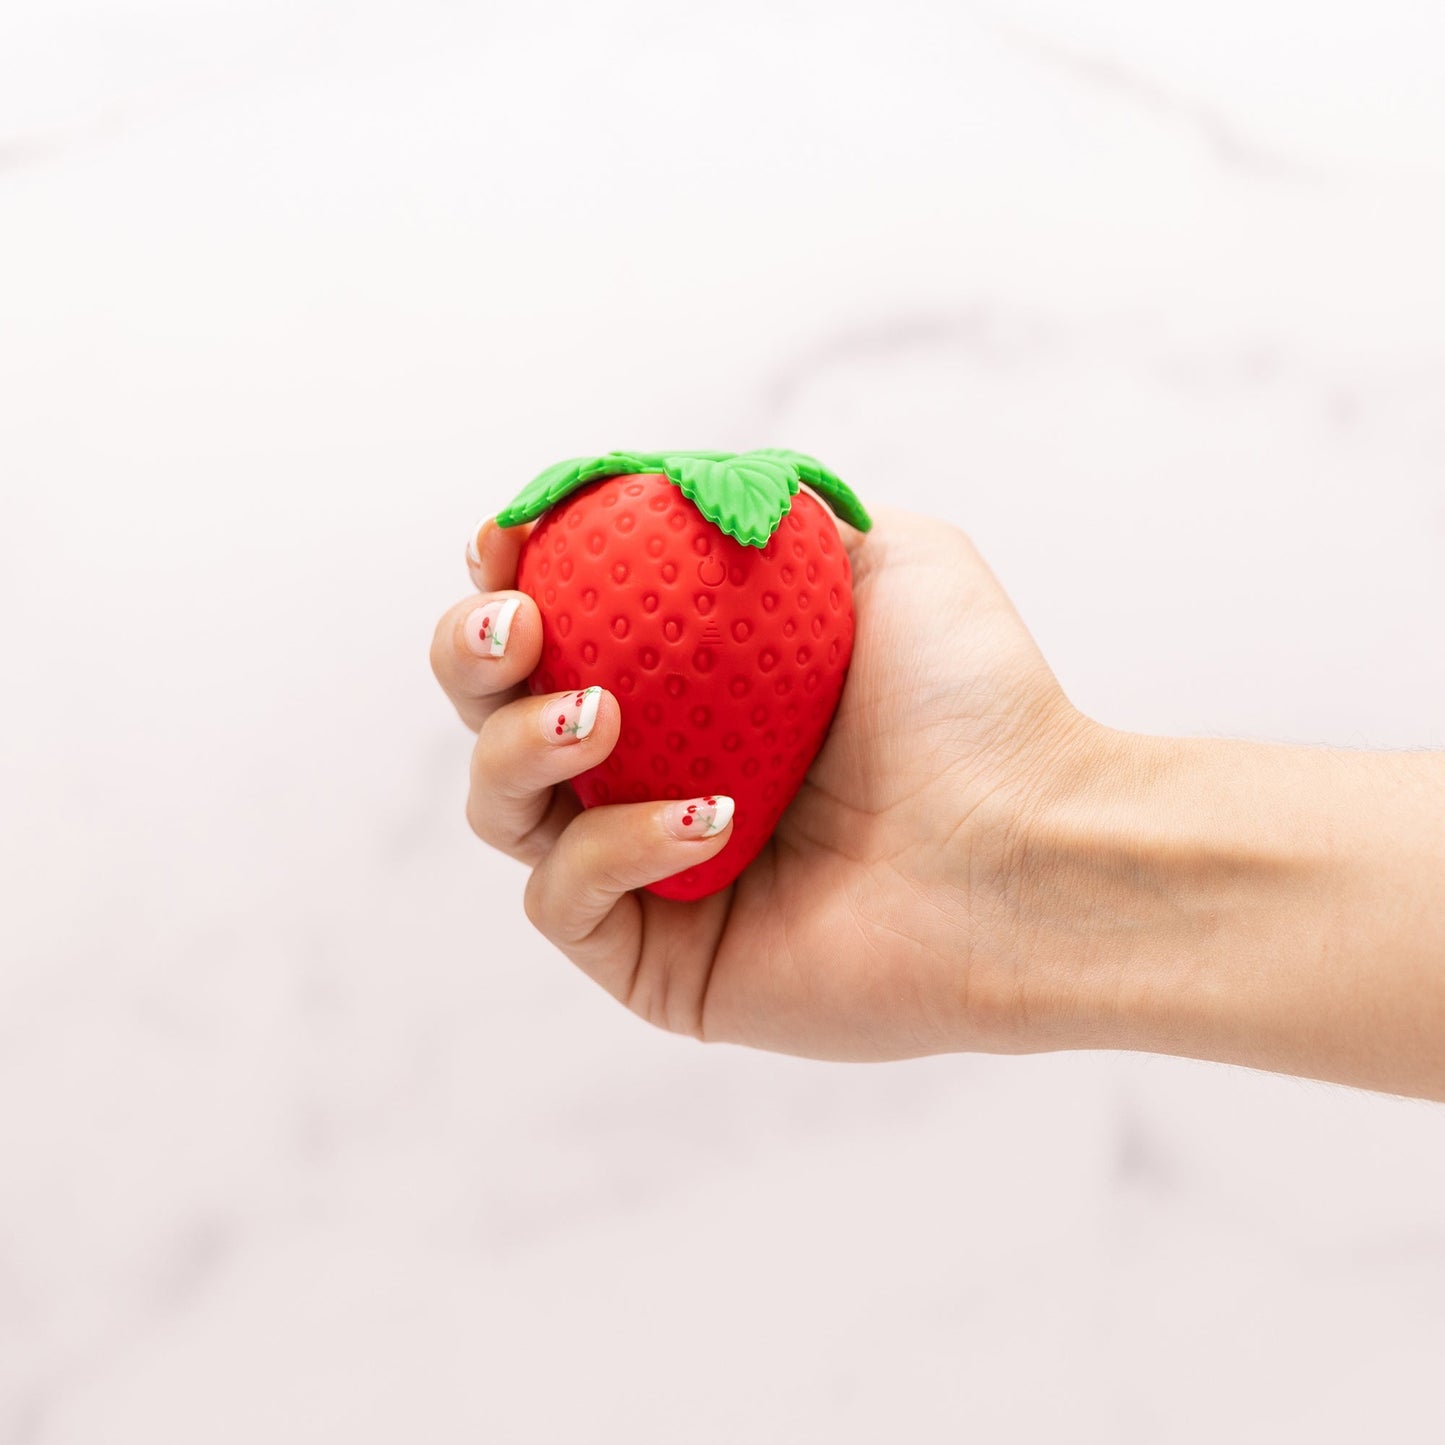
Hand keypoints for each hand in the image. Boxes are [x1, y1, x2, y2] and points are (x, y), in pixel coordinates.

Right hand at [431, 507, 1096, 1061]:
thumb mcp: (884, 557)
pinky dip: (613, 846)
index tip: (509, 539)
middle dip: (467, 657)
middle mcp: (653, 776)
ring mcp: (647, 874)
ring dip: (521, 745)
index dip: (508, 576)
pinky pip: (567, 898)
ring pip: (503, 808)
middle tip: (513, 625)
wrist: (1029, 849)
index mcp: (694, 689)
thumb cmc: (974, 704)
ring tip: (601, 714)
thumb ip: (780, 513)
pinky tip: (706, 815)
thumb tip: (682, 484)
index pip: (559, 630)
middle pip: (495, 716)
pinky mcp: (655, 963)